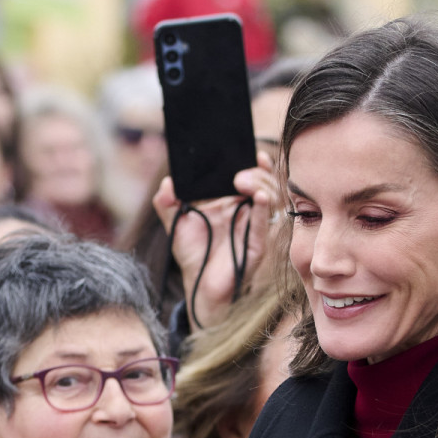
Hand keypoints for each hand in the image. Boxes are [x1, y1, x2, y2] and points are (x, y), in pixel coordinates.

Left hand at [153, 154, 280, 330]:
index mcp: (233, 201)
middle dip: (257, 173)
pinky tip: (259, 199)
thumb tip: (167, 183)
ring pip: (271, 199)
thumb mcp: (175, 223)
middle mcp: (247, 211)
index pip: (252, 175)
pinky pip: (264, 226)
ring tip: (244, 182)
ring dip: (261, 186)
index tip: (252, 151)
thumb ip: (167, 202)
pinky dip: (263, 211)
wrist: (198, 286)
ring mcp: (254, 227)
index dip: (256, 162)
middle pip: (265, 182)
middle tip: (239, 174)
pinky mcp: (256, 245)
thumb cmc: (194, 253)